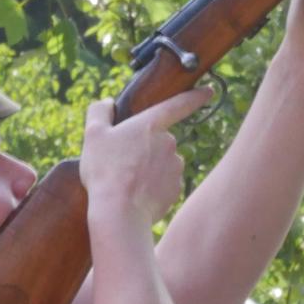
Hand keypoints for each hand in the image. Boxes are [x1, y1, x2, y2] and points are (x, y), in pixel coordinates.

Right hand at [78, 91, 206, 225]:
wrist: (119, 211)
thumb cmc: (105, 171)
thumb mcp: (93, 135)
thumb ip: (99, 113)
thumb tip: (106, 103)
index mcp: (151, 124)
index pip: (179, 104)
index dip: (196, 96)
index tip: (209, 91)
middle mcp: (169, 142)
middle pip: (160, 140)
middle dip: (146, 149)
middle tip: (124, 162)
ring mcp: (175, 166)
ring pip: (163, 163)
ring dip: (149, 168)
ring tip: (128, 181)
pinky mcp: (176, 188)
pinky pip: (165, 183)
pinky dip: (154, 187)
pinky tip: (137, 194)